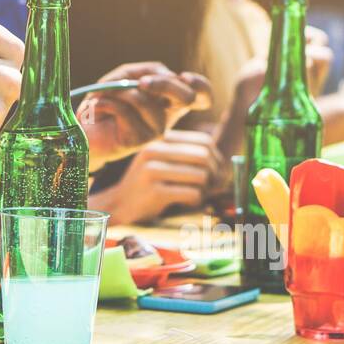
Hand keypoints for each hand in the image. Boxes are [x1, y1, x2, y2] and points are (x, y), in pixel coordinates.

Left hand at [77, 63, 212, 169]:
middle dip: (163, 84)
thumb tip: (165, 75)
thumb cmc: (107, 101)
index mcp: (169, 100)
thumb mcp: (125, 77)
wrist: (84, 129)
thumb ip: (145, 71)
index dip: (201, 85)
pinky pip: (124, 111)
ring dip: (119, 91)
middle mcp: (167, 116)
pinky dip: (106, 103)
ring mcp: (156, 131)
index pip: (202, 96)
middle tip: (141, 82)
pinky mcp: (139, 141)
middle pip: (187, 98)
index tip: (184, 77)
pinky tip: (98, 108)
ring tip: (104, 96)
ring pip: (145, 100)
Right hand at [91, 131, 223, 223]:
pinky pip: (192, 194)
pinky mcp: (155, 191)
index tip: (216, 174)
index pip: (203, 141)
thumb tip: (225, 165)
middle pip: (204, 156)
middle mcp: (155, 150)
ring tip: (198, 195)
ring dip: (206, 189)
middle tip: (214, 187)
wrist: (119, 205)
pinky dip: (196, 201)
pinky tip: (187, 203)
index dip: (217, 158)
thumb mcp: (162, 161)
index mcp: (160, 139)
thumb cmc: (148, 184)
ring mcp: (153, 170)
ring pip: (201, 175)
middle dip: (216, 174)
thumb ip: (188, 156)